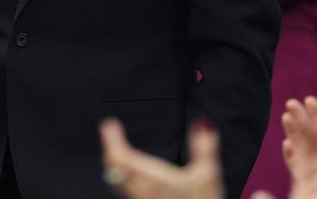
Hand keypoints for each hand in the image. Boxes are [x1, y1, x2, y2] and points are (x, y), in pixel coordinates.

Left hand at [99, 118, 223, 198]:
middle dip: (111, 148)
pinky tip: (127, 174)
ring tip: (116, 149)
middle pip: (114, 167)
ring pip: (117, 181)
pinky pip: (125, 191)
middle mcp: (141, 191)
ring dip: (114, 163)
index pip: (122, 157)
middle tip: (110, 132)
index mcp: (153, 179)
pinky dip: (121, 177)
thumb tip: (203, 124)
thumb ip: (204, 147)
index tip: (109, 125)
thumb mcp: (208, 175)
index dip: (112, 140)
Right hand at [279, 97, 316, 198]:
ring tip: (286, 117)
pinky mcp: (307, 187)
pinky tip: (287, 144)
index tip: (309, 100)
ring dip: (294, 133)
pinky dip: (291, 156)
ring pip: (303, 149)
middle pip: (313, 138)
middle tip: (291, 103)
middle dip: (302, 120)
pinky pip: (297, 168)